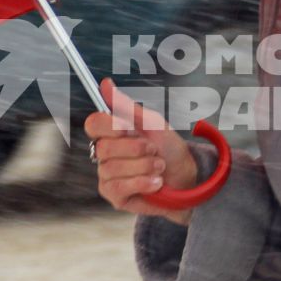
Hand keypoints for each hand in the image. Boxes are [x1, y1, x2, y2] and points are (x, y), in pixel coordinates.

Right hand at [83, 79, 199, 225]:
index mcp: (112, 133)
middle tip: (154, 150)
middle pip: (104, 147)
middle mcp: (105, 154)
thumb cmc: (169, 149)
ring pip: (112, 168)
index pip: (93, 124)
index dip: (111, 126)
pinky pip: (119, 186)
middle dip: (136, 148)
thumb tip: (105, 84)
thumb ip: (126, 106)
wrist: (187, 177)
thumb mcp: (152, 123)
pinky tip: (155, 182)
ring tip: (159, 167)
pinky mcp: (114, 196)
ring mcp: (107, 176)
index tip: (130, 128)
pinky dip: (142, 182)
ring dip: (143, 166)